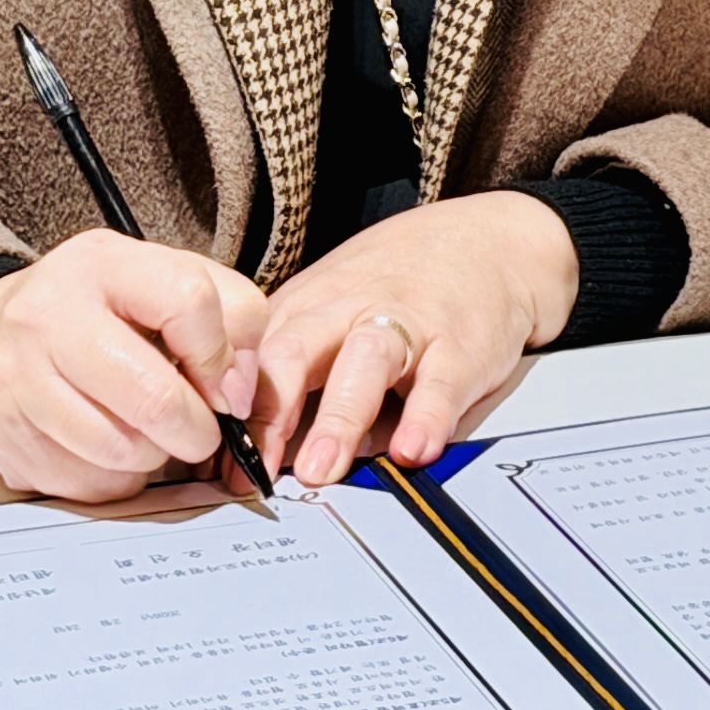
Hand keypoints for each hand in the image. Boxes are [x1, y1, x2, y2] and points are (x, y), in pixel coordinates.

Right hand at [0, 232, 267, 504]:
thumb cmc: (96, 314)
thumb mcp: (164, 282)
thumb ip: (229, 318)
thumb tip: (238, 395)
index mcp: (101, 264)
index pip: (187, 300)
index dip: (222, 356)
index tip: (223, 384)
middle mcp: (48, 316)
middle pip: (154, 397)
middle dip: (197, 430)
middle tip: (200, 432)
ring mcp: (18, 380)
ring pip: (123, 450)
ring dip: (155, 456)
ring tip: (149, 433)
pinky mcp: (7, 437)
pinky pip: (90, 483)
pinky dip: (116, 478)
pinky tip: (108, 448)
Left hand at [252, 193, 575, 486]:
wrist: (489, 241)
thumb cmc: (399, 281)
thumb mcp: (331, 305)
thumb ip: (292, 366)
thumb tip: (247, 444)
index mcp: (308, 307)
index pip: (255, 360)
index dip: (232, 413)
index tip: (220, 465)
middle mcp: (349, 311)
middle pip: (295, 352)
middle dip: (270, 412)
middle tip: (255, 469)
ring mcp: (406, 324)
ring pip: (364, 361)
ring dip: (338, 416)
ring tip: (322, 468)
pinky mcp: (460, 345)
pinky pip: (440, 382)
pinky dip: (426, 416)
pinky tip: (414, 448)